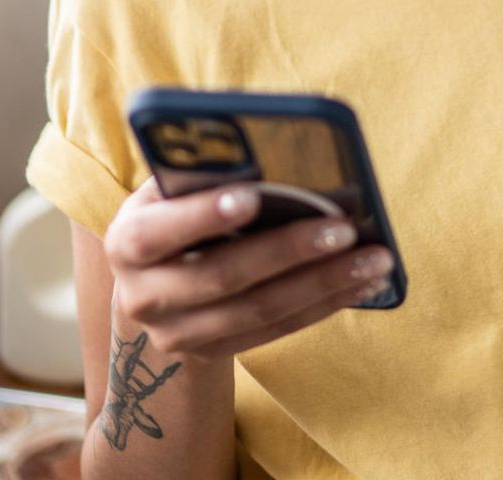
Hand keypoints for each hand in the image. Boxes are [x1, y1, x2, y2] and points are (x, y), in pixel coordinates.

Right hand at [103, 177, 393, 360]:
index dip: (203, 215)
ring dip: (324, 283)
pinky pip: (278, 330)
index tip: (253, 195)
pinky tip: (363, 282)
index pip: (161, 231)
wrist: (151, 288)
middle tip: (345, 227)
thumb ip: (203, 172)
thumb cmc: (174, 213)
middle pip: (224, 276)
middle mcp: (145, 297)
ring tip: (374, 258)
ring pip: (260, 310)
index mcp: (128, 242)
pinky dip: (326, 304)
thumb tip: (265, 150)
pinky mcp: (213, 353)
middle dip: (289, 250)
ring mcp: (179, 333)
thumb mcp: (170, 189)